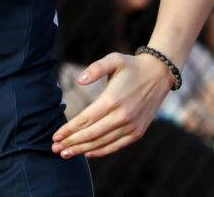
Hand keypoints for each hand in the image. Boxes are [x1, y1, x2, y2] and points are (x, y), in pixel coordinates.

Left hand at [51, 52, 172, 158]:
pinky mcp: (138, 132)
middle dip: (71, 143)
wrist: (159, 75)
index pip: (85, 119)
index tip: (55, 136)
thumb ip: (95, 68)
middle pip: (91, 134)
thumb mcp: (113, 60)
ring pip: (102, 143)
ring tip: (66, 153)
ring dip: (82, 150)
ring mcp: (131, 126)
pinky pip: (116, 146)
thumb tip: (79, 80)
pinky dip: (101, 151)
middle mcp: (122, 116)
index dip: (69, 130)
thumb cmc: (132, 66)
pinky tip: (87, 153)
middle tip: (54, 149)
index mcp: (112, 100)